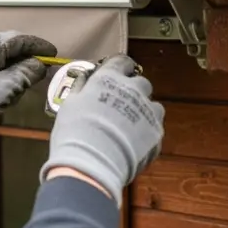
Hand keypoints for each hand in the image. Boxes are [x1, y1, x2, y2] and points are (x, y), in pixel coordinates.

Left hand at [0, 31, 56, 161]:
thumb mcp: (5, 89)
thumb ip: (26, 73)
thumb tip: (40, 65)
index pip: (15, 39)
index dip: (36, 45)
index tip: (52, 53)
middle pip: (7, 49)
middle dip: (26, 60)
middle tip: (42, 71)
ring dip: (14, 72)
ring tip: (23, 87)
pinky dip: (3, 79)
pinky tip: (8, 93)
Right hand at [38, 55, 164, 206]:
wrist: (92, 165)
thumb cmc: (75, 133)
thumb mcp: (70, 104)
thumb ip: (81, 87)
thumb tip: (84, 79)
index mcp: (111, 78)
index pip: (122, 62)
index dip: (119, 67)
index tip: (116, 73)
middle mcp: (134, 90)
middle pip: (141, 83)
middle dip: (133, 90)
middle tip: (119, 103)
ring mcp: (148, 112)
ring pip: (153, 106)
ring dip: (144, 111)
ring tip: (129, 126)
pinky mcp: (157, 134)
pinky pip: (155, 128)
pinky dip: (146, 133)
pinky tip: (133, 143)